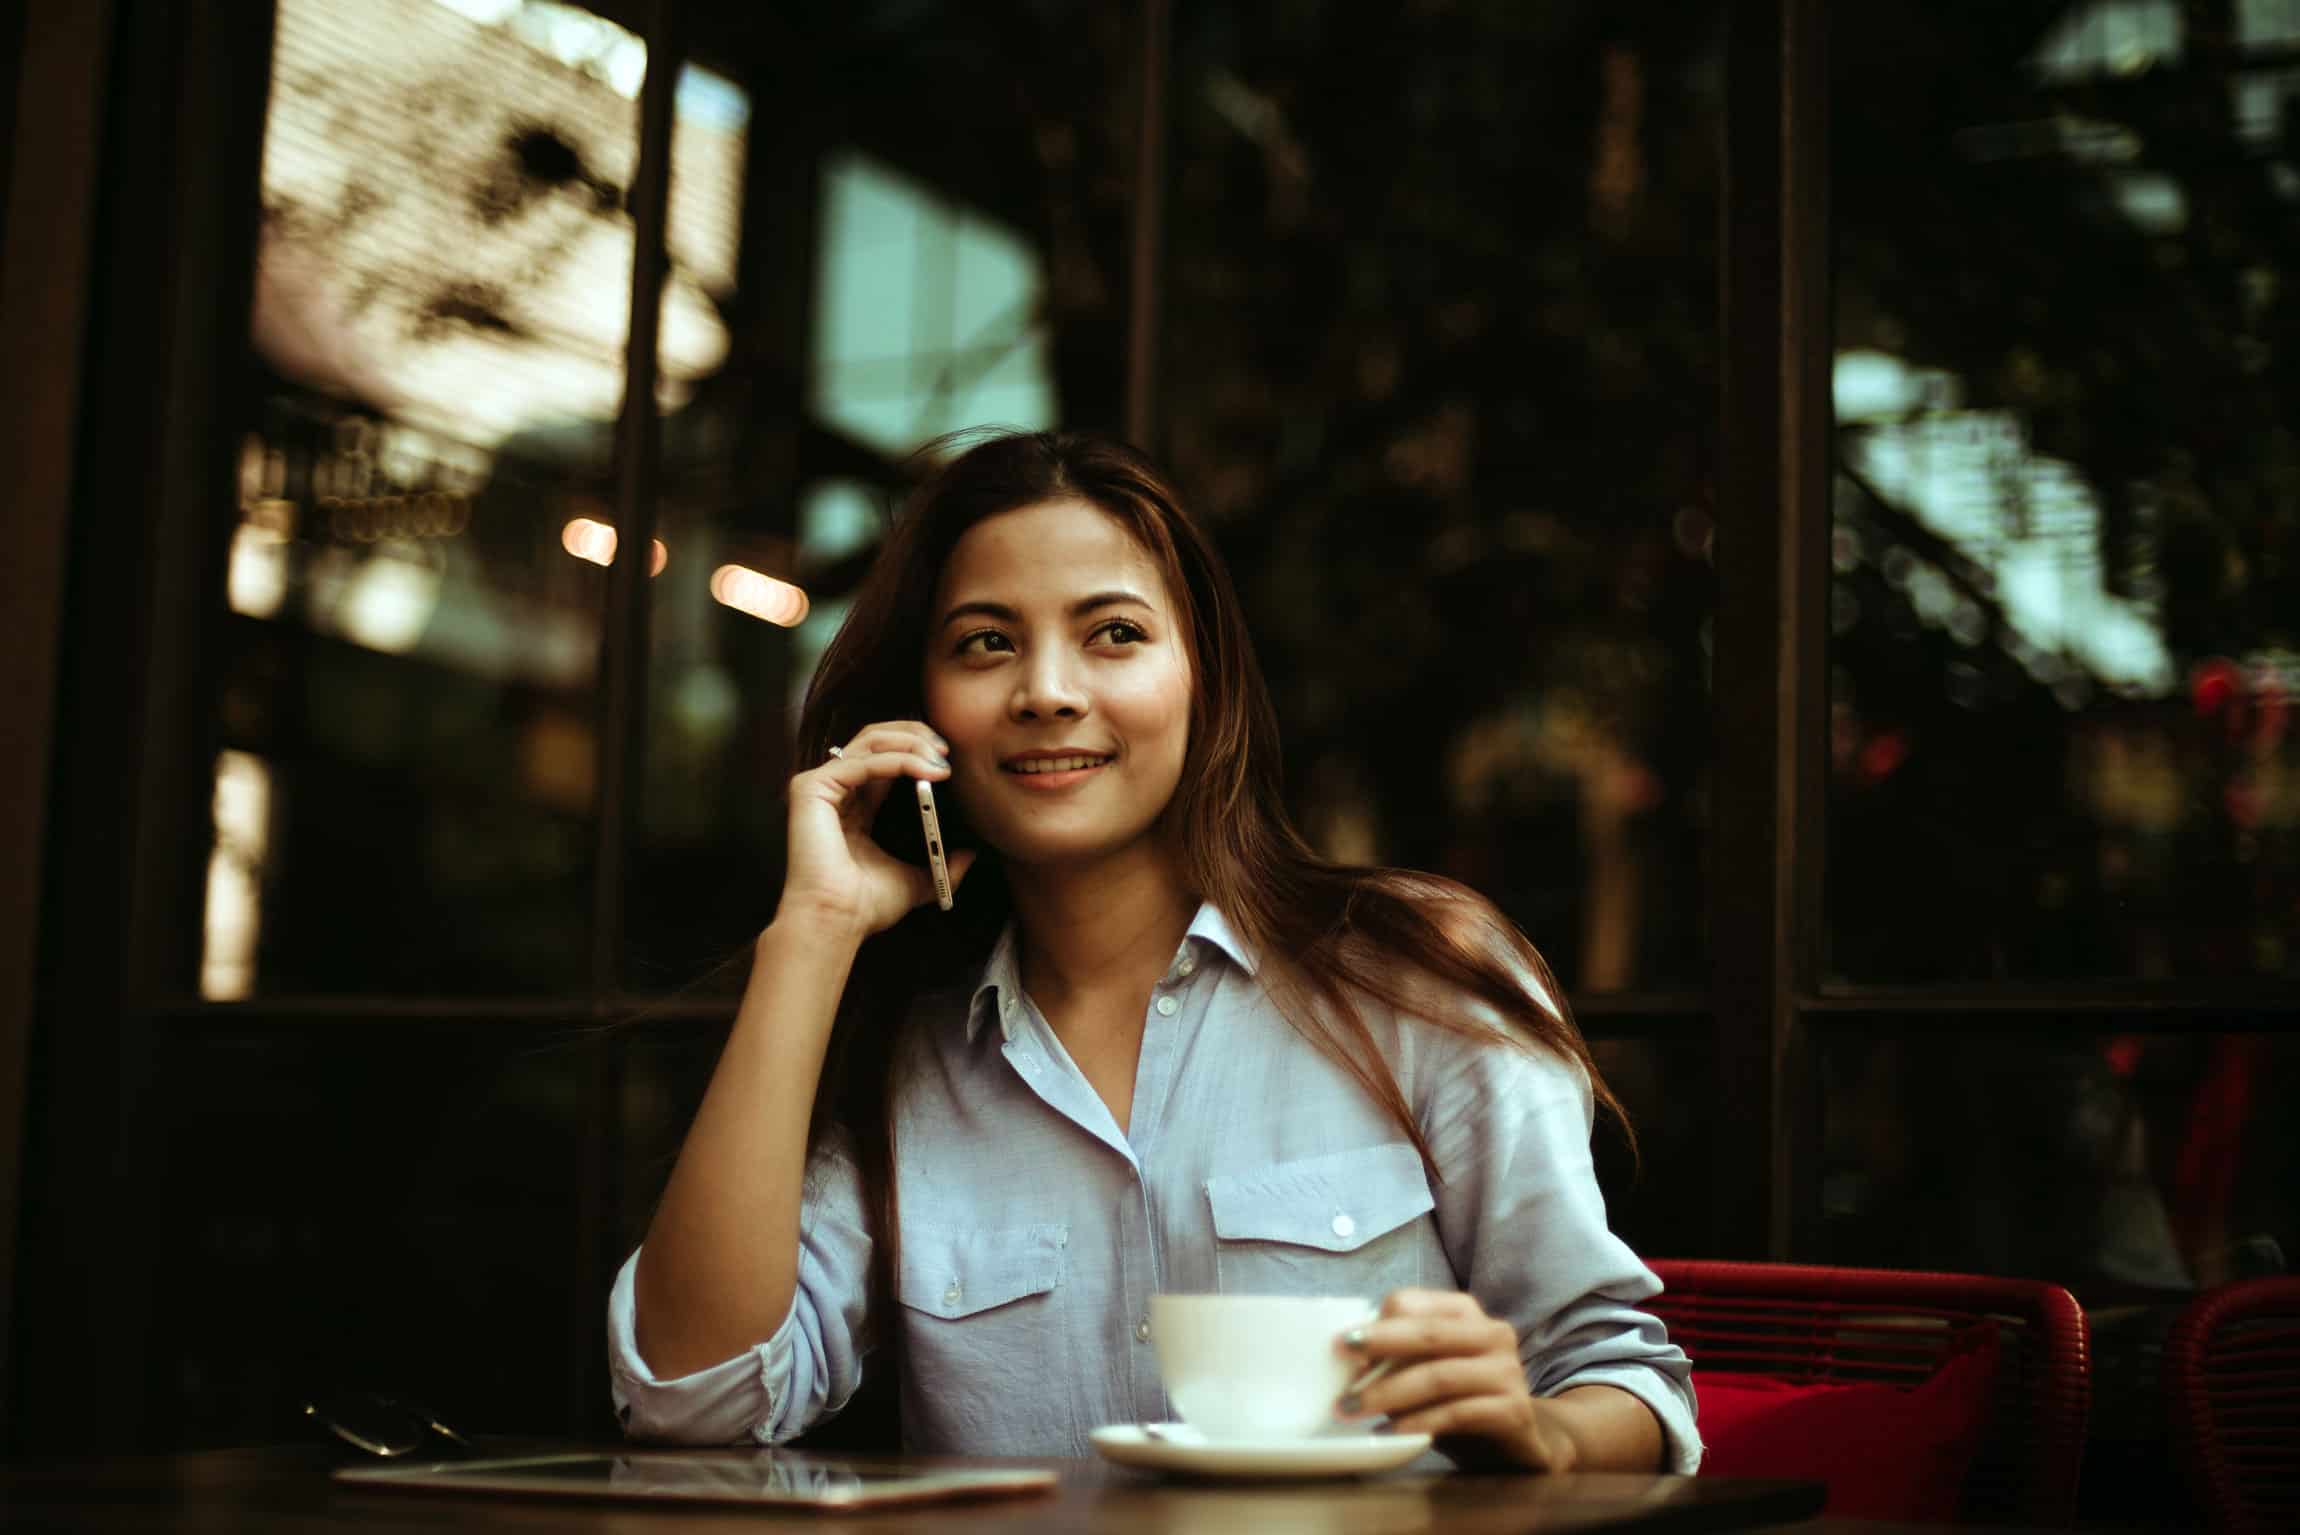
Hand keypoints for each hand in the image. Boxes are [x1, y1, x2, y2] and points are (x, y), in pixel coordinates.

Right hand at [775, 720, 976, 938]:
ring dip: (912, 744)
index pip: (885, 757)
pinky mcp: (812, 788)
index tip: (948, 758)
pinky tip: (925, 770)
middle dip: (915, 736)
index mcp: (855, 804)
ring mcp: (820, 786)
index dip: (917, 749)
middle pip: (876, 738)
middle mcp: (836, 789)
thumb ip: (941, 865)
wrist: (837, 921)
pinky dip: (898, 761)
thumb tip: (971, 855)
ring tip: (941, 760)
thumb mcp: (916, 880)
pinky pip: (863, 762)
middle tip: (946, 749)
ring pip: (870, 741)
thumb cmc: (865, 906)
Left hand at [1336, 1288, 1578, 1470]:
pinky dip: (1418, 1421)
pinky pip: (1458, 1413)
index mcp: (1465, 1312)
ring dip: (1389, 1393)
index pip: (1412, 1302)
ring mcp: (1507, 1372)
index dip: (1376, 1323)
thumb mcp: (1427, 1369)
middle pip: (1428, 1333)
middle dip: (1379, 1347)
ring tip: (1353, 1409)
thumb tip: (1348, 1361)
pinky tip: (1390, 1432)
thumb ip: (1398, 1357)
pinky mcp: (1514, 1410)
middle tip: (1342, 1367)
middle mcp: (1492, 1334)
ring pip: (1440, 1375)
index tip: (1342, 1346)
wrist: (1520, 1440)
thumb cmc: (1461, 1398)